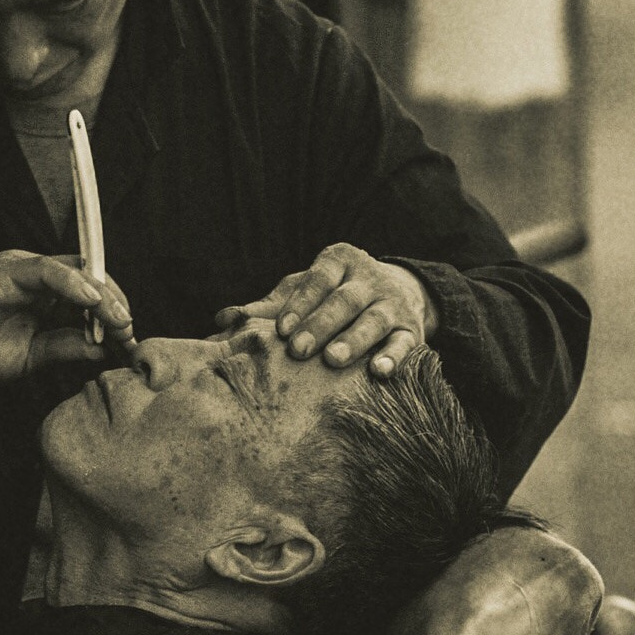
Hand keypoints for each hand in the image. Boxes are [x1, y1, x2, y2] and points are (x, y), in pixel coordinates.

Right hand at [0, 251, 134, 384]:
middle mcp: (37, 276)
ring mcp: (21, 270)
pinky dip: (73, 283)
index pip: (91, 293)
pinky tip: (91, 301)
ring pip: (75, 271)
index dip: (114, 314)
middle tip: (129, 334)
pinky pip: (46, 270)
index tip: (129, 341)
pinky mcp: (5, 272)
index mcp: (44, 293)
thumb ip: (65, 348)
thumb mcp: (31, 357)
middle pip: (91, 278)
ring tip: (120, 321)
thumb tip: (102, 350)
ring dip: (103, 296)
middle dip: (116, 306)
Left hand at [216, 243, 437, 376]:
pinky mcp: (412, 329)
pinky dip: (395, 357)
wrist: (399, 292)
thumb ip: (268, 308)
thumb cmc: (332, 297)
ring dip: (354, 340)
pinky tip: (380, 372)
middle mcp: (368, 278)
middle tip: (298, 350)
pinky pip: (406, 343)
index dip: (300, 302)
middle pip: (344, 300)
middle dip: (320, 324)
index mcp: (339, 261)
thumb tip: (222, 319)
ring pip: (374, 320)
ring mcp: (392, 303)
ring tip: (333, 360)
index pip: (318, 278)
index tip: (281, 330)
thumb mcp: (303, 292)